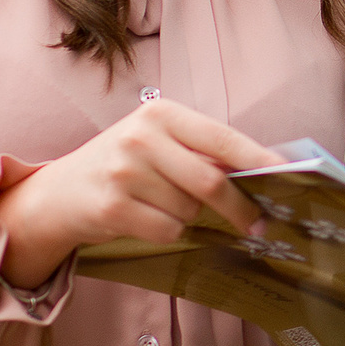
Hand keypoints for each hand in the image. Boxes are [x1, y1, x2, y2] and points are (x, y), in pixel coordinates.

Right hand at [0, 98, 276, 287]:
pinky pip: (167, 230)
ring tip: (165, 206)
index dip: (259, 161)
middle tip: (258, 224)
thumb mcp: (159, 143)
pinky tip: (147, 220)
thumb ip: (203, 152)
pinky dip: (168, 232)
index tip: (287, 179)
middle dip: (240, 208)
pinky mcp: (112, 207)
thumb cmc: (123, 166)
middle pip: (212, 182)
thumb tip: (265, 172)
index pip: (223, 138)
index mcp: (161, 113)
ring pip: (189, 210)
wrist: (58, 194)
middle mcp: (141, 137)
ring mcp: (123, 172)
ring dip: (191, 218)